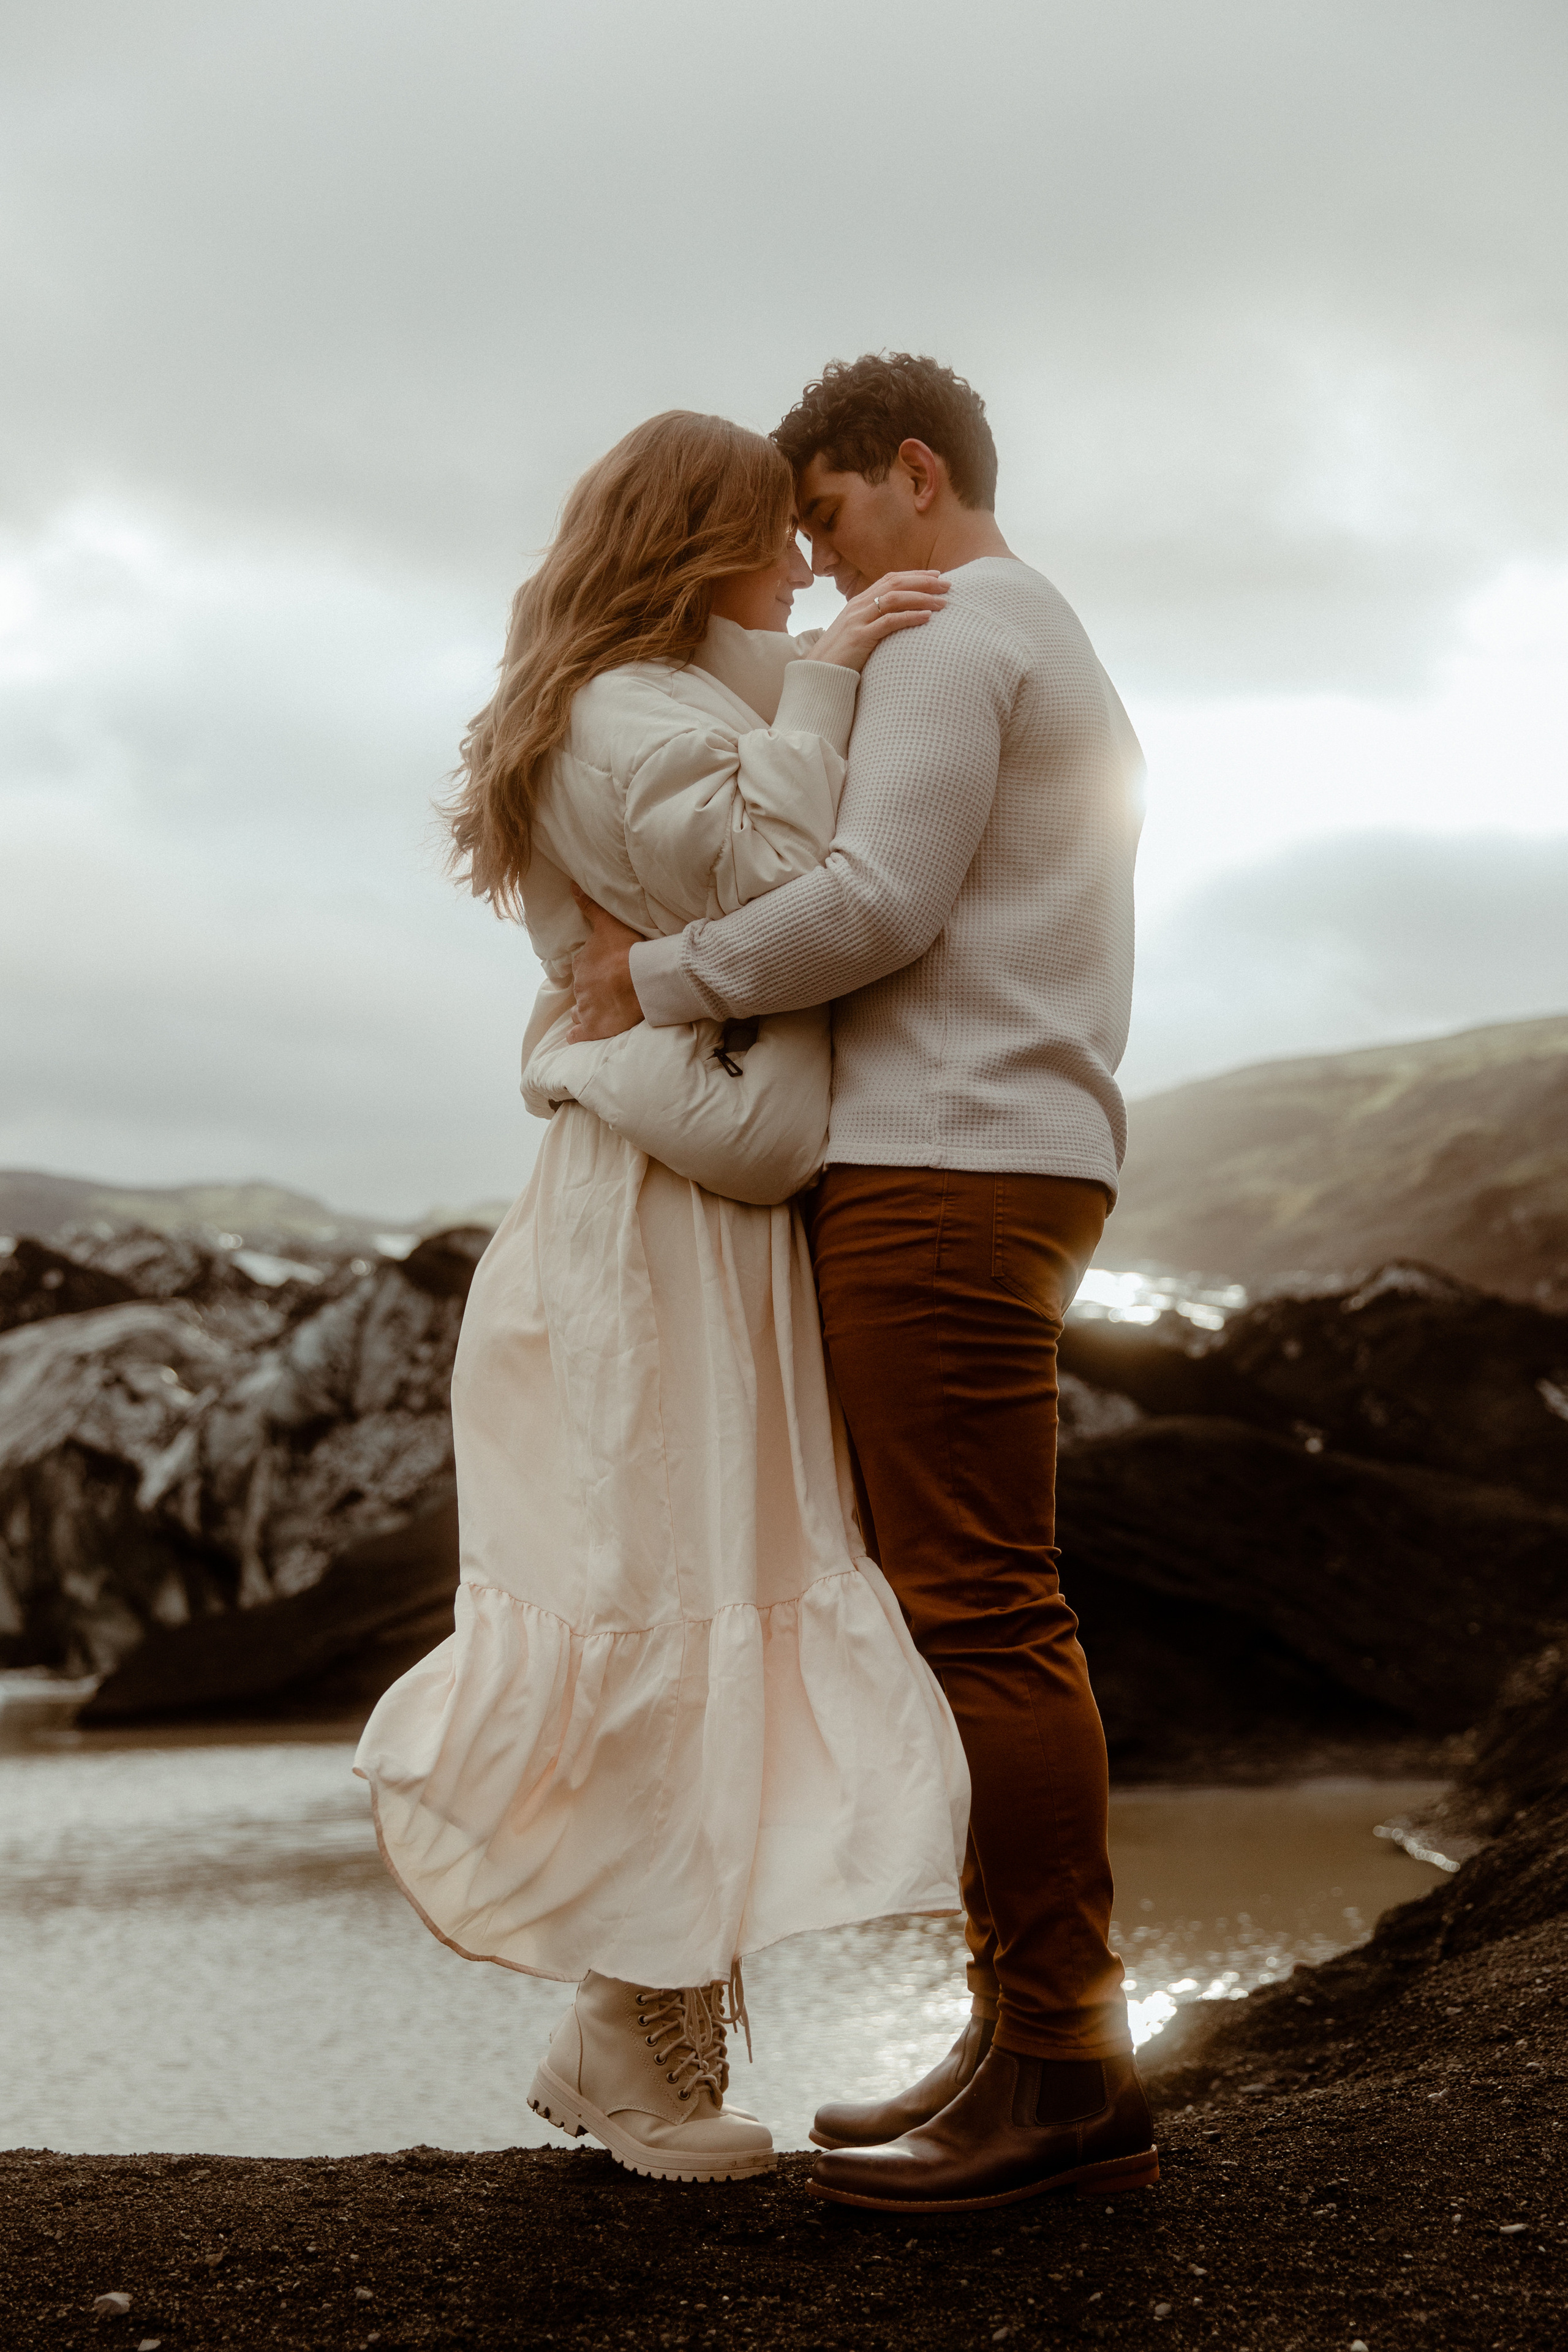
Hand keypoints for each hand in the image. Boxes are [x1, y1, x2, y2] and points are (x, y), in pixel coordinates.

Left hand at [567, 886, 644, 1040]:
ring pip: (579, 1011)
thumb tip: (571, 887)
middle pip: (582, 990)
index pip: (583, 967)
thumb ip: (589, 907)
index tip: (604, 971)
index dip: (593, 969)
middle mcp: (579, 987)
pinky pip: (578, 1035)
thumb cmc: (626, 950)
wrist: (639, 979)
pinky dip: (579, 1035)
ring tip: (600, 1010)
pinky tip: (581, 1034)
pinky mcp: (593, 1029)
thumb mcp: (607, 923)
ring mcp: (585, 1009)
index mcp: (581, 963)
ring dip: (586, 1011)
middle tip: (608, 990)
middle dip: (591, 991)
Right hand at [805, 571, 948, 673]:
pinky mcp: (860, 637)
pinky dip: (910, 617)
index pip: (890, 579)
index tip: (937, 575)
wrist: (819, 674)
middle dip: (924, 582)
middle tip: (948, 585)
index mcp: (858, 602)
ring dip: (921, 598)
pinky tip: (926, 618)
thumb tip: (897, 620)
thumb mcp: (858, 632)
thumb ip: (874, 622)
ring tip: (942, 603)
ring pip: (894, 598)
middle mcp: (858, 606)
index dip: (915, 575)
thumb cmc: (841, 656)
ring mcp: (858, 620)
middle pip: (895, 584)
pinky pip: (889, 621)